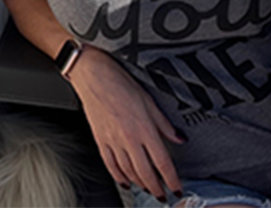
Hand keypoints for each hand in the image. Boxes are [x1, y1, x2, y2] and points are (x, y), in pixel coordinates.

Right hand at [68, 46, 184, 200]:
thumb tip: (178, 138)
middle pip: (146, 173)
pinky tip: (125, 181)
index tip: (177, 188)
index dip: (172, 179)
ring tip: (148, 189)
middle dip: (157, 188)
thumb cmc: (119, 82)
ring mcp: (112, 141)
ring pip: (128, 172)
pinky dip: (119, 177)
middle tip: (164, 195)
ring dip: (140, 184)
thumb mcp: (148, 100)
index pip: (162, 162)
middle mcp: (128, 139)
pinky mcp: (100, 140)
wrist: (93, 75)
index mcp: (144, 128)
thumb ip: (164, 123)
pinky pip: (110, 165)